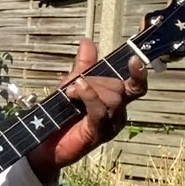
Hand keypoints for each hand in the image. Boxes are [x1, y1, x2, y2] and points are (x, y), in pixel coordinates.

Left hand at [27, 38, 147, 181]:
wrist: (45, 143)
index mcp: (115, 100)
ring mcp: (110, 125)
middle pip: (120, 87)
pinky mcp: (99, 133)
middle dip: (96, 79)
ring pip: (113, 97)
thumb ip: (83, 66)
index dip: (139, 73)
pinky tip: (76, 92)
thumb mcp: (71, 84)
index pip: (136, 86)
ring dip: (90, 88)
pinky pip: (100, 110)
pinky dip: (89, 96)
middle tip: (74, 84)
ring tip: (70, 92)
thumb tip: (87, 41)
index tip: (135, 59)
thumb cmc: (60, 115)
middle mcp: (118, 113)